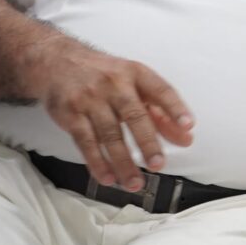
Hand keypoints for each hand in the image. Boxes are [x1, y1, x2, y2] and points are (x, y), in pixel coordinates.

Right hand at [32, 45, 195, 191]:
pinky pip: (85, 142)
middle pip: (134, 115)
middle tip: (158, 164)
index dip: (175, 108)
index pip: (160, 90)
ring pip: (110, 134)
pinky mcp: (70, 114)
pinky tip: (108, 177)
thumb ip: (160, 110)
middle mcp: (114, 84)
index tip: (188, 125)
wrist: (57, 62)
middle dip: (147, 142)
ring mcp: (90, 99)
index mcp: (135, 73)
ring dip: (123, 162)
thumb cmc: (104, 76)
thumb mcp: (134, 83)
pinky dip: (97, 162)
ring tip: (135, 183)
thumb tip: (185, 137)